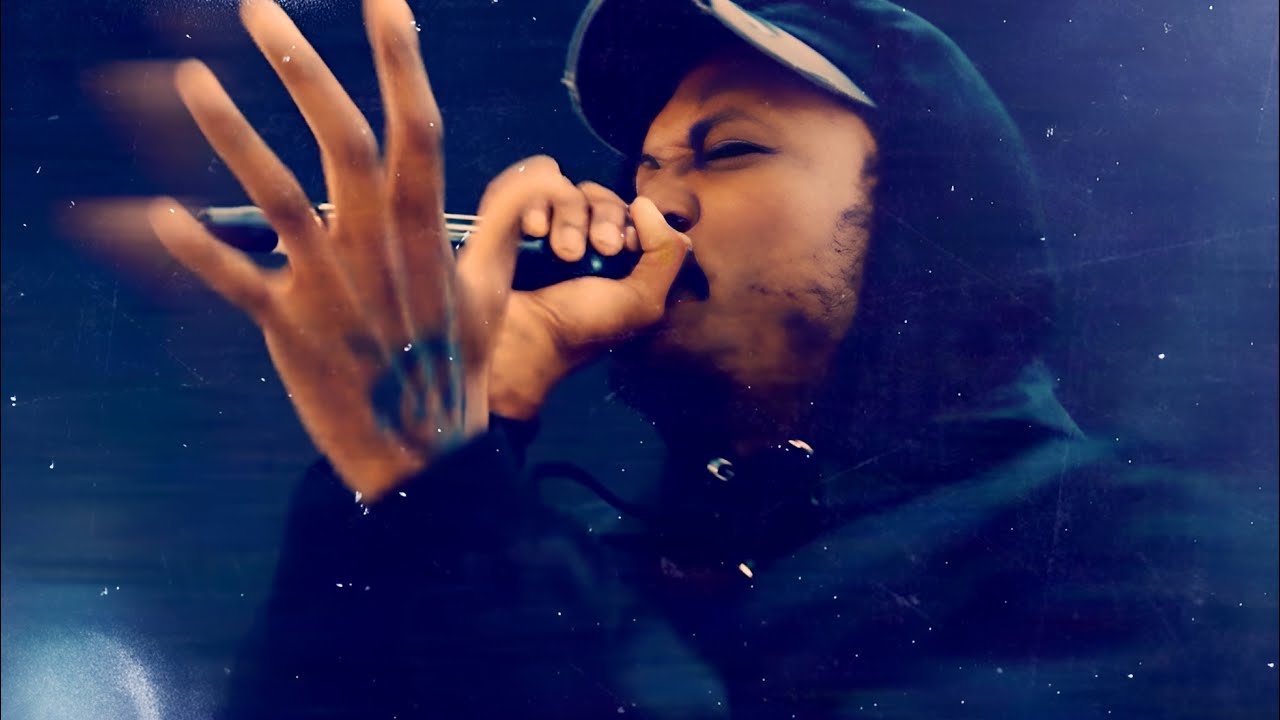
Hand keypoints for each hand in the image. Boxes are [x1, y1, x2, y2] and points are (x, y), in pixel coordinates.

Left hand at [143, 0, 535, 500]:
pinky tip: (158, 215)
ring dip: (235, 137)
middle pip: (343, 139)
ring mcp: (332, 285)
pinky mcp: (289, 327)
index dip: (400, 57)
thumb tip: (538, 174)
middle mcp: (378, 245)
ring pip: (280, 196)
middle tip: (258, 6)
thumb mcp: (494, 291)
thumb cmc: (456, 368)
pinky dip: (200, 251)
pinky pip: (237, 282)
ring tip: (195, 80)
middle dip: (303, 67)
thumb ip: (506, 224)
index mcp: (427, 229)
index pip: (417, 125)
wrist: (424, 454)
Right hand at [465, 158, 690, 420]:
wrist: (519, 344)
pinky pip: (527, 180)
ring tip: (563, 252)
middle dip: (605, 217)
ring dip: (571, 216)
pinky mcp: (507, 219)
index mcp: (610, 259)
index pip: (627, 213)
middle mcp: (577, 240)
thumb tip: (645, 204)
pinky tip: (535, 229)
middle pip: (599, 196)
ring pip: (566, 187)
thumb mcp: (643, 302)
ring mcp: (541, 228)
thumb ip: (665, 254)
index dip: (630, 222)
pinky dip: (535, 196)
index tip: (621, 250)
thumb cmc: (580, 329)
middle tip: (601, 250)